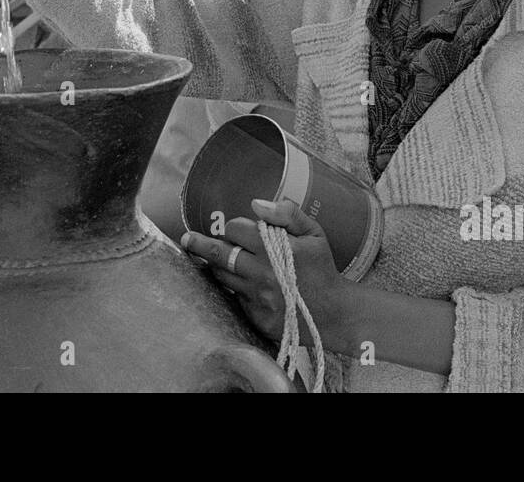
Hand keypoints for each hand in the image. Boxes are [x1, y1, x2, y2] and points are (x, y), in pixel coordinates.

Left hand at [181, 198, 348, 346]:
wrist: (336, 314)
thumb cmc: (323, 270)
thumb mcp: (314, 234)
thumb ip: (286, 214)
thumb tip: (255, 204)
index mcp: (274, 249)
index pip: (236, 230)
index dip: (235, 227)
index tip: (239, 231)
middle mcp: (261, 274)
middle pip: (218, 254)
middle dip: (198, 244)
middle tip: (187, 240)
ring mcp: (257, 298)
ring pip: (221, 277)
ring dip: (218, 266)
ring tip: (216, 260)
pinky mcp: (256, 318)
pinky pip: (235, 299)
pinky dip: (236, 289)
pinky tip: (245, 286)